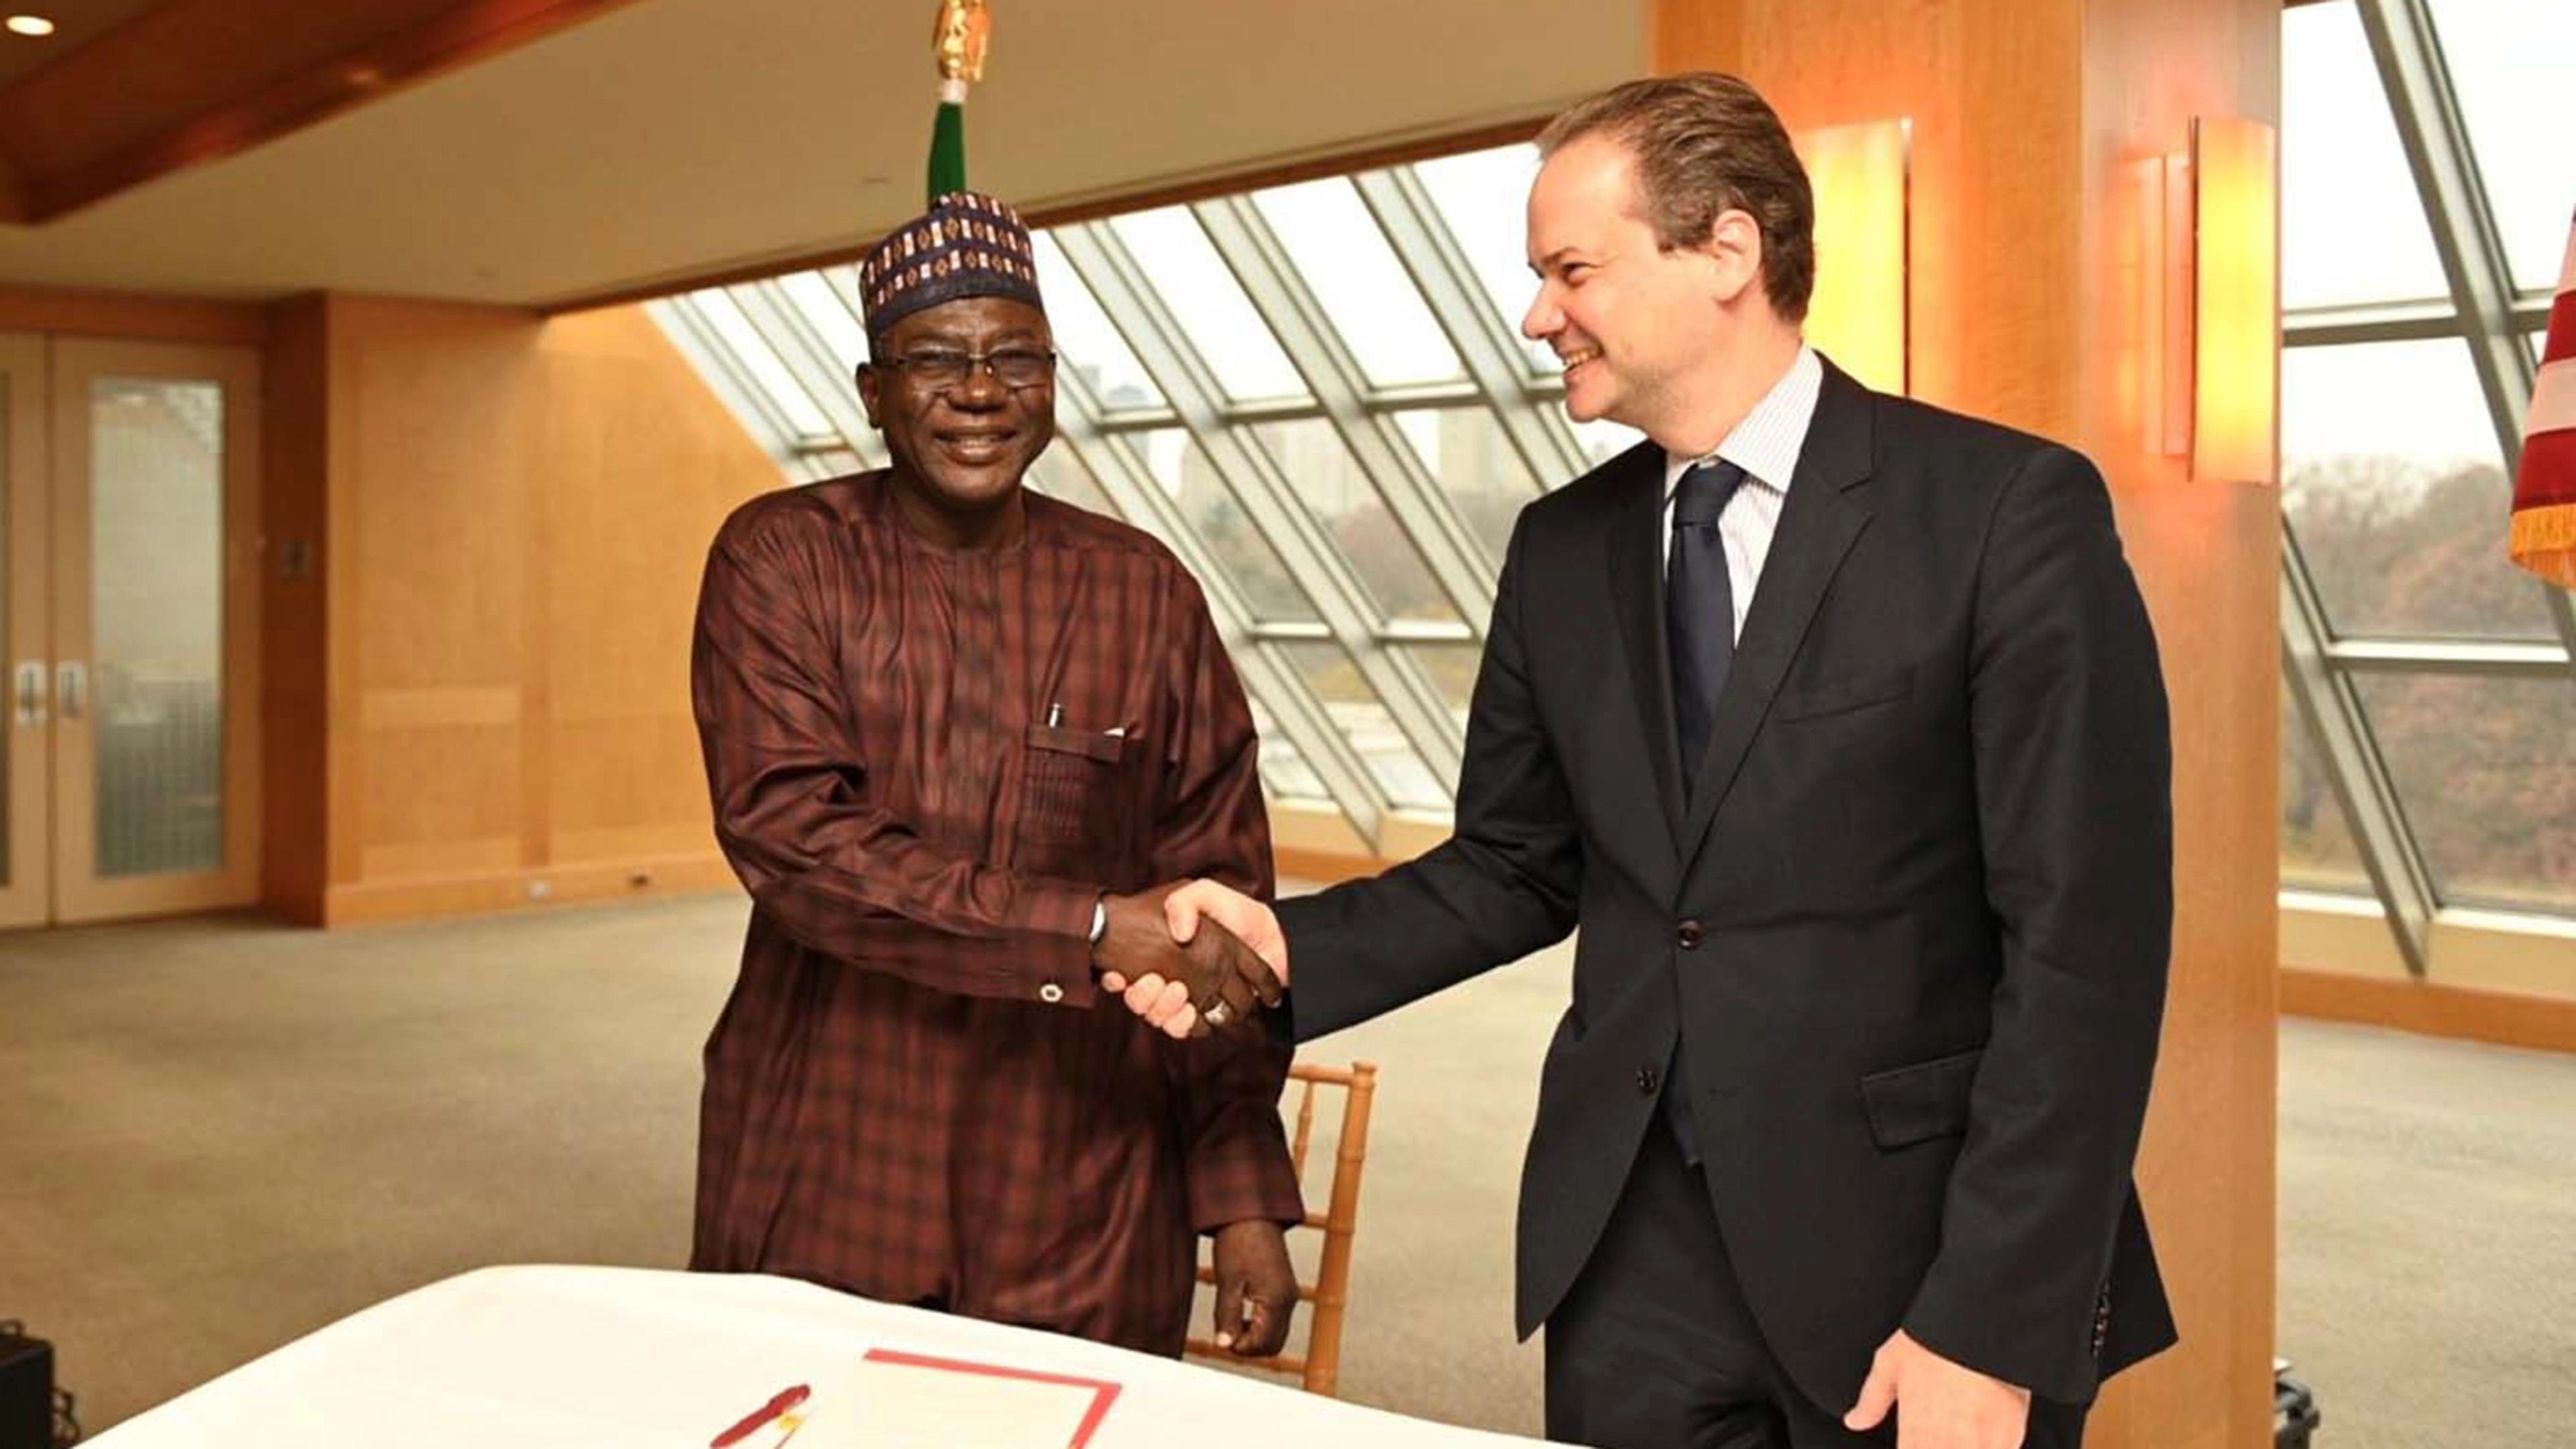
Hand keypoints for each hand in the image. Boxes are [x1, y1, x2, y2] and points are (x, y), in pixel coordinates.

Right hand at [1094, 883, 1279, 1038]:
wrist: (1276, 938)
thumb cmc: (1239, 914)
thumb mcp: (1205, 893)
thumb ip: (1186, 901)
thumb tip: (1178, 934)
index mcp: (1163, 951)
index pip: (1125, 970)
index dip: (1115, 977)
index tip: (1115, 976)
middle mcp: (1171, 976)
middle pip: (1140, 999)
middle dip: (1140, 996)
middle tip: (1154, 981)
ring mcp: (1189, 996)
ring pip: (1158, 1016)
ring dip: (1161, 1009)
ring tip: (1178, 991)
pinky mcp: (1208, 1013)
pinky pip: (1185, 1029)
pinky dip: (1184, 1023)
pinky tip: (1192, 1009)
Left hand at [1208, 1220, 1297, 1357]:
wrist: (1251, 1212)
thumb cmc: (1238, 1243)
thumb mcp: (1228, 1283)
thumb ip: (1227, 1317)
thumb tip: (1224, 1345)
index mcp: (1278, 1300)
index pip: (1263, 1344)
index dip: (1240, 1348)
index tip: (1221, 1339)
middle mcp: (1289, 1300)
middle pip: (1274, 1344)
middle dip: (1250, 1346)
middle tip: (1226, 1334)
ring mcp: (1289, 1294)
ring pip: (1276, 1334)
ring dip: (1255, 1337)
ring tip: (1232, 1323)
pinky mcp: (1285, 1289)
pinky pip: (1277, 1320)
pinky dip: (1260, 1325)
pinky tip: (1241, 1313)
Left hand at [1844, 1329, 2031, 1448]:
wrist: (1979, 1322)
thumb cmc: (1933, 1337)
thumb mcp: (1890, 1362)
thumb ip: (1872, 1399)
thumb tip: (1854, 1421)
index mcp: (1915, 1428)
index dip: (1914, 1448)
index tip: (1918, 1441)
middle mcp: (1946, 1441)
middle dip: (1939, 1447)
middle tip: (1943, 1433)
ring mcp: (1980, 1442)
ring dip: (1965, 1447)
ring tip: (1962, 1432)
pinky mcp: (2010, 1435)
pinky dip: (1992, 1447)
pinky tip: (1986, 1435)